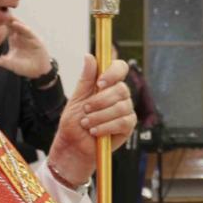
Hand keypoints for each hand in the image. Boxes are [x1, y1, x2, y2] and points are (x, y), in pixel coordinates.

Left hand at [0, 17, 52, 78]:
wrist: (37, 72)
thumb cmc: (24, 66)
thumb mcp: (9, 64)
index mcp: (13, 40)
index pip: (6, 29)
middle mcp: (20, 36)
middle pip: (12, 25)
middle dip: (6, 18)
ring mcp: (28, 37)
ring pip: (20, 26)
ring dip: (13, 20)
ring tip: (6, 15)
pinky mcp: (35, 40)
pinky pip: (28, 31)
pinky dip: (22, 27)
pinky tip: (16, 23)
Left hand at [48, 55, 136, 183]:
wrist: (74, 146)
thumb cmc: (74, 122)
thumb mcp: (77, 98)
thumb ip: (85, 79)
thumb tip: (89, 56)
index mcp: (108, 84)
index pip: (120, 68)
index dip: (113, 72)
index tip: (100, 83)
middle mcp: (120, 95)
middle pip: (121, 89)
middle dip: (100, 101)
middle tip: (86, 110)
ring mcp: (126, 110)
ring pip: (121, 106)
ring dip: (100, 116)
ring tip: (87, 123)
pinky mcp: (128, 126)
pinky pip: (123, 122)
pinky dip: (107, 126)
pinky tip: (95, 132)